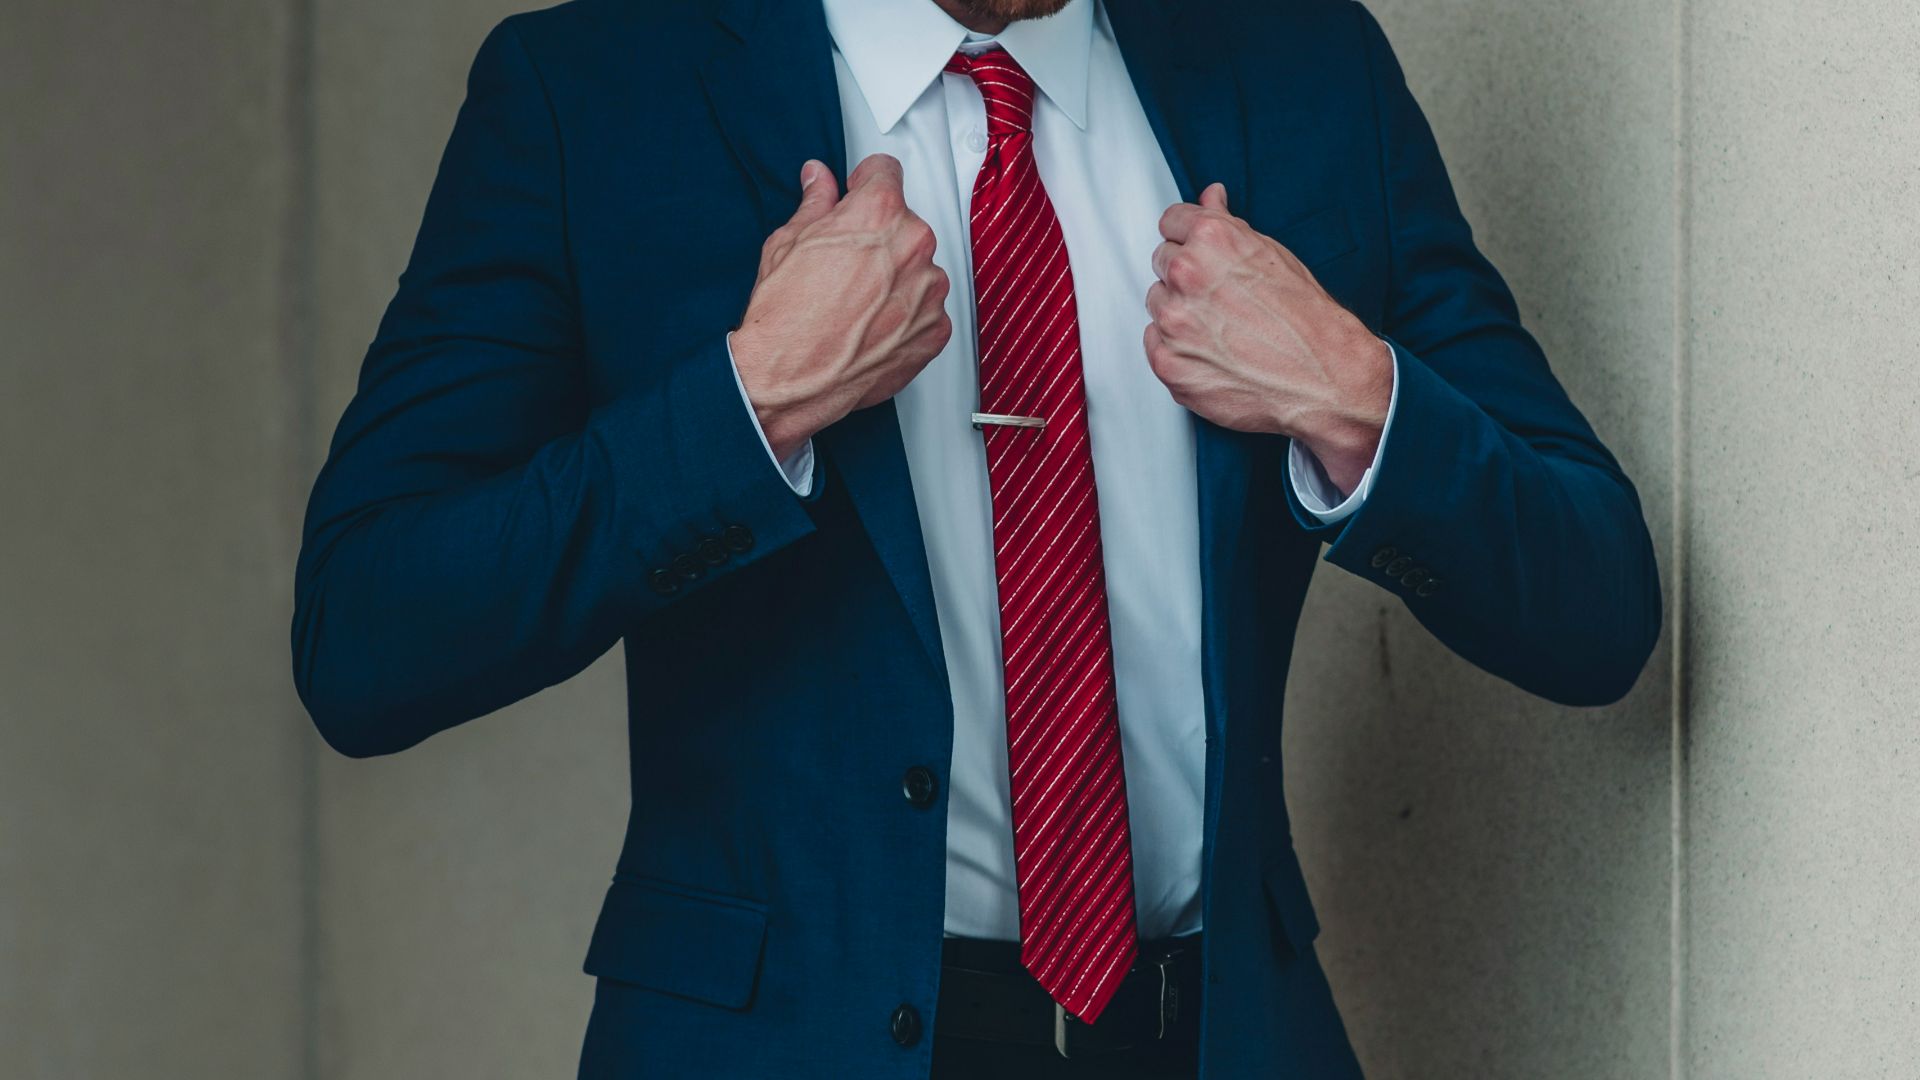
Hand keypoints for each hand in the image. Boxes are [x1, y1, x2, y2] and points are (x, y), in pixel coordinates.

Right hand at [731, 155, 952, 459]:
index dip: (866, 182)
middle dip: (880, 237)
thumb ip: (815, 204)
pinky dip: (907, 316)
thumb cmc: (786, 316)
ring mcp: (929, 290)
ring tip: (858, 302)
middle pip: (905, 223)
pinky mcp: (936, 330)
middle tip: (847, 263)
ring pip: (919, 268)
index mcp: (878, 212)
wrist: (790, 377)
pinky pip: (928, 310)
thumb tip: (819, 181)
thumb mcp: (788, 242)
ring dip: (897, 278)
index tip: (859, 193)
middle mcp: (913, 245)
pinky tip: (873, 326)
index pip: (887, 171)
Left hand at [1145, 183, 1390, 493]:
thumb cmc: (1308, 319)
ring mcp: (1174, 322)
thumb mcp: (1273, 254)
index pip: (1171, 222)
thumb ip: (1229, 225)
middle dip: (1186, 276)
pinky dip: (1177, 348)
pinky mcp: (1169, 363)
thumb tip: (1209, 197)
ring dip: (1180, 312)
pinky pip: (1155, 344)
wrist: (1325, 377)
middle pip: (1162, 262)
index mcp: (1211, 239)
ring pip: (1158, 304)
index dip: (1189, 238)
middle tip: (1222, 298)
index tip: (1198, 251)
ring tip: (1223, 328)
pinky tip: (1214, 352)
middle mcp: (1186, 275)